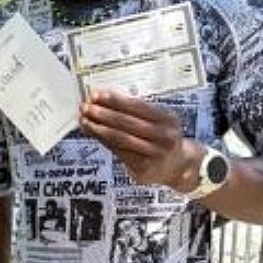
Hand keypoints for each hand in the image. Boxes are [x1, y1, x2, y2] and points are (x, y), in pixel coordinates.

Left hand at [78, 91, 201, 191]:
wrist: (178, 166)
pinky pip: (119, 151)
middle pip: (126, 122)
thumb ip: (135, 112)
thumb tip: (103, 101)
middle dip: (102, 113)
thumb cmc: (162, 139)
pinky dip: (103, 141)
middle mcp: (164, 136)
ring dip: (98, 128)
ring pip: (120, 138)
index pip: (137, 106)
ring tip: (84, 120)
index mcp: (168, 119)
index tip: (96, 95)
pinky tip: (93, 133)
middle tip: (85, 107)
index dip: (114, 100)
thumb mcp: (158, 121)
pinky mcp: (144, 168)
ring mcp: (155, 154)